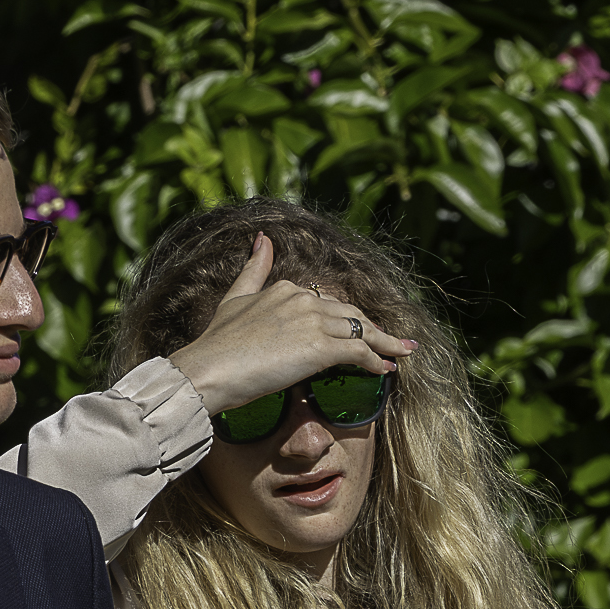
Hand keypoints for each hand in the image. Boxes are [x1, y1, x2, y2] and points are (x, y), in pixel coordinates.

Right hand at [168, 233, 414, 412]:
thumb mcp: (235, 298)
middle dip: (376, 329)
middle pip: (351, 316)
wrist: (209, 369)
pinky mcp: (319, 348)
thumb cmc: (217, 343)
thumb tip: (262, 238)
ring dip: (385, 344)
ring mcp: (313, 322)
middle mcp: (303, 300)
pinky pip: (358, 352)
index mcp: (287, 289)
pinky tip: (385, 370)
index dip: (347, 320)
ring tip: (401, 354)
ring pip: (361, 331)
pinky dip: (375, 360)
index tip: (360, 331)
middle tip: (397, 342)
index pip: (328, 304)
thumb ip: (253, 269)